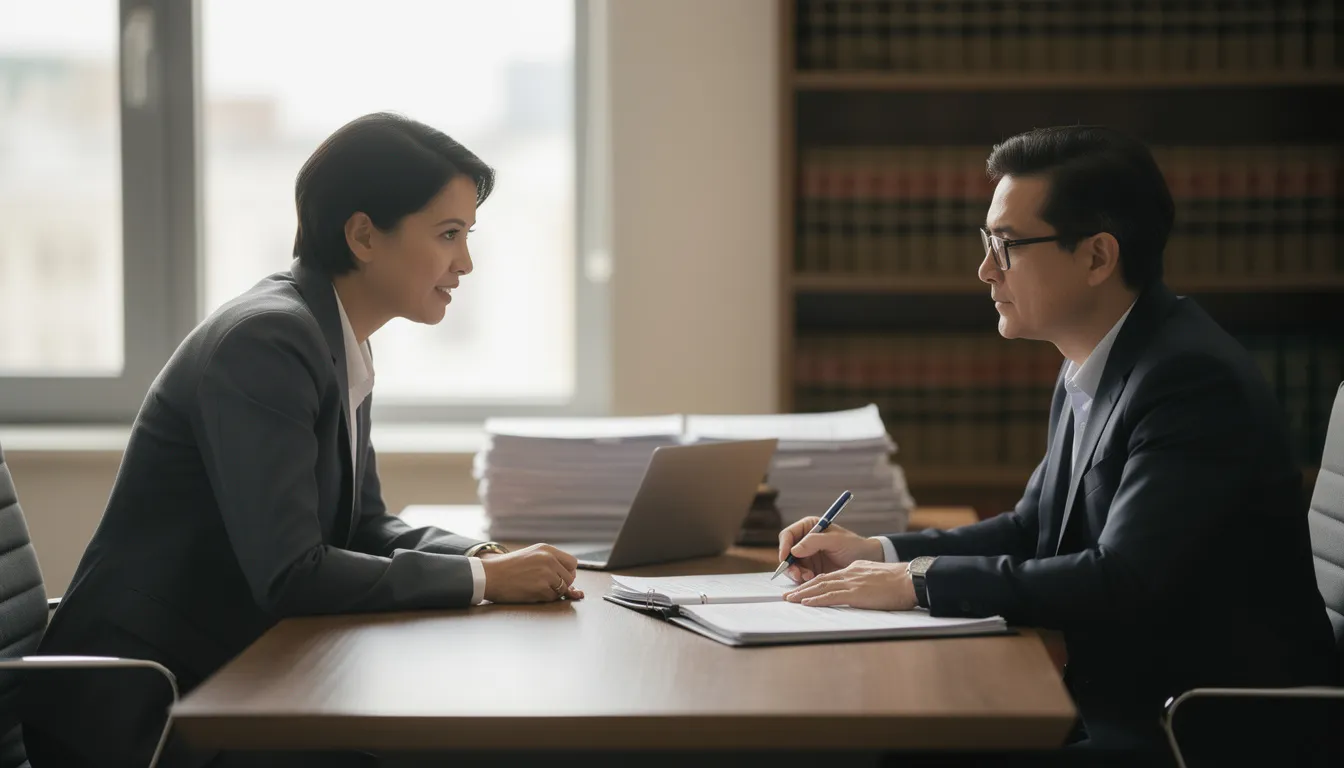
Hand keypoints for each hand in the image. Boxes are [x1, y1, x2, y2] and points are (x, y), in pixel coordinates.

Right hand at [479, 544, 584, 603]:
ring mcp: (546, 573)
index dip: (567, 572)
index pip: (572, 563)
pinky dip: (544, 598)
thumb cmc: (509, 568)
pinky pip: (553, 597)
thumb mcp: (532, 558)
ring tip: (535, 586)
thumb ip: (553, 567)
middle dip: (561, 584)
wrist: (489, 575)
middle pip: (570, 577)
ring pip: (563, 588)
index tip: (558, 577)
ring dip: (553, 592)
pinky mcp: (541, 587)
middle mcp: (549, 559)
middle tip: (545, 584)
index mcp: (547, 549)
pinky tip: (531, 592)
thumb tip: (578, 592)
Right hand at [776, 516, 883, 582]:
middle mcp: (804, 541)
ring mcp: (807, 556)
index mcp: (809, 527)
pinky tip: (813, 579)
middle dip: (790, 565)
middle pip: (786, 553)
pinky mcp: (811, 569)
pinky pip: (799, 575)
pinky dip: (803, 579)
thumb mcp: (836, 540)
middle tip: (798, 574)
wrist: (867, 561)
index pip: (788, 535)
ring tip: (809, 577)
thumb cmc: (854, 545)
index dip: (783, 546)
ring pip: (791, 566)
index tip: (785, 558)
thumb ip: (814, 541)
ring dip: (797, 573)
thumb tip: (794, 550)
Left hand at [783, 561, 916, 610]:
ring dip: (803, 594)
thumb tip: (858, 590)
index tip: (803, 589)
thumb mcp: (876, 576)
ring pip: (821, 587)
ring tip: (790, 599)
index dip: (813, 583)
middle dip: (802, 588)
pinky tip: (806, 603)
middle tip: (788, 595)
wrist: (910, 580)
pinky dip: (816, 599)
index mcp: (854, 569)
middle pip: (820, 580)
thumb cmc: (899, 582)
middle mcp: (850, 573)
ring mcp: (852, 583)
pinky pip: (831, 596)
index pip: (829, 576)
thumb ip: (864, 580)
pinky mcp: (856, 593)